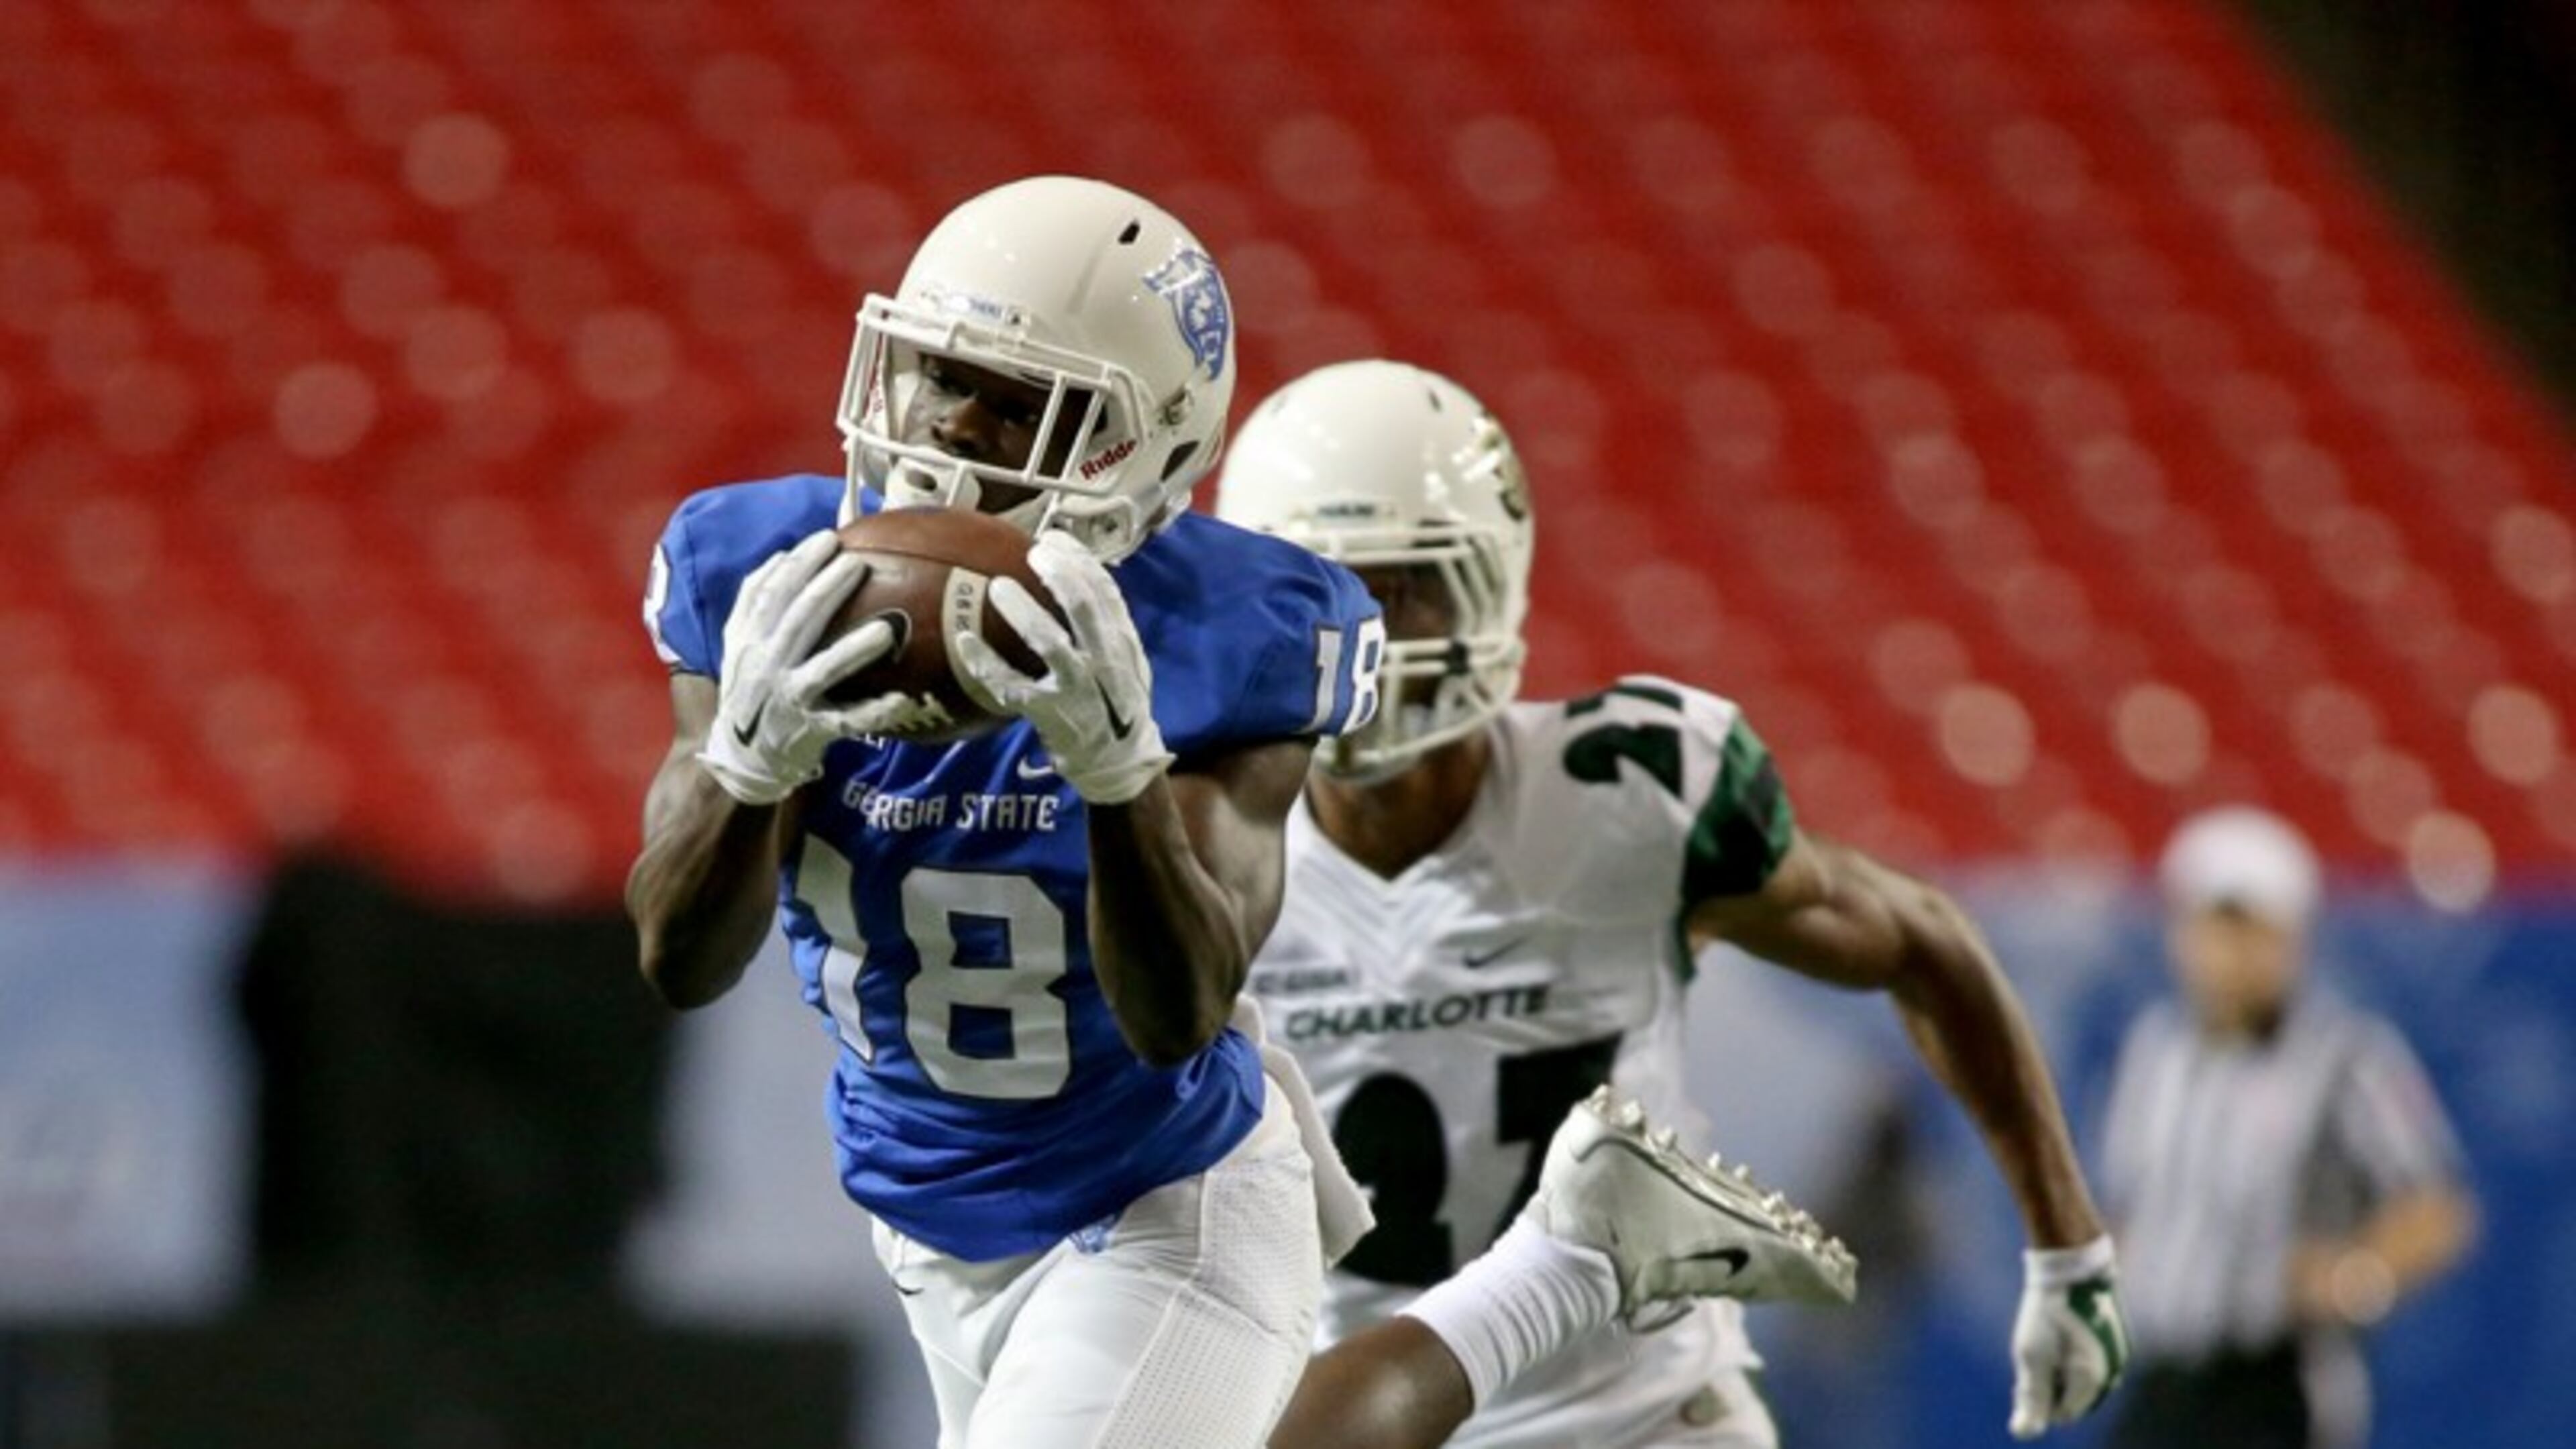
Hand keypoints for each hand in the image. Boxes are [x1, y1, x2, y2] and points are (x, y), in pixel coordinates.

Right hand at [697, 531, 898, 804]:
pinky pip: (848, 720)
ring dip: (853, 650)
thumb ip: (752, 600)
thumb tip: (782, 555)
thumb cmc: (749, 688)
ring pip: (823, 670)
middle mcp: (769, 666)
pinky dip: (874, 711)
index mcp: (752, 640)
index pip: (773, 594)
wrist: (740, 755)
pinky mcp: (812, 729)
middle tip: (859, 563)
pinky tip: (902, 700)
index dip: (799, 565)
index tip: (828, 538)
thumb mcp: (738, 644)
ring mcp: (791, 699)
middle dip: (828, 590)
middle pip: (799, 622)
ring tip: (886, 629)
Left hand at [951, 531, 1172, 804]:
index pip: (1105, 592)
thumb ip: (1109, 626)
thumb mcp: (1129, 663)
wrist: (1120, 764)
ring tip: (998, 588)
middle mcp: (1103, 663)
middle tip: (1033, 552)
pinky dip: (986, 664)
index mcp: (1123, 645)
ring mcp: (1076, 690)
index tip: (1054, 538)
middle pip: (1084, 609)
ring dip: (1023, 613)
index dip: (1080, 560)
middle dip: (1059, 574)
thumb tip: (1077, 577)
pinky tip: (965, 641)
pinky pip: (1012, 686)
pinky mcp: (1049, 714)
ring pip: (1050, 644)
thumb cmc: (1117, 706)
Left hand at [2008, 1236, 2128, 1438]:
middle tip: (2033, 1354)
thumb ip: (2031, 1398)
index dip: (2037, 1396)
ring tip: (2045, 1342)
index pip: (2061, 1414)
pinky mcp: (2116, 1339)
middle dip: (2050, 1385)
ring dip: (2061, 1370)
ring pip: (2082, 1380)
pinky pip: (2092, 1361)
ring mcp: (2118, 1355)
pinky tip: (2061, 1333)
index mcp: (2093, 1382)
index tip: (2026, 1368)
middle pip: (2074, 1399)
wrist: (2074, 1265)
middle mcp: (2113, 1373)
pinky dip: (2073, 1355)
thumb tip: (2023, 1434)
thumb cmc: (2048, 1312)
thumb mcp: (2031, 1355)